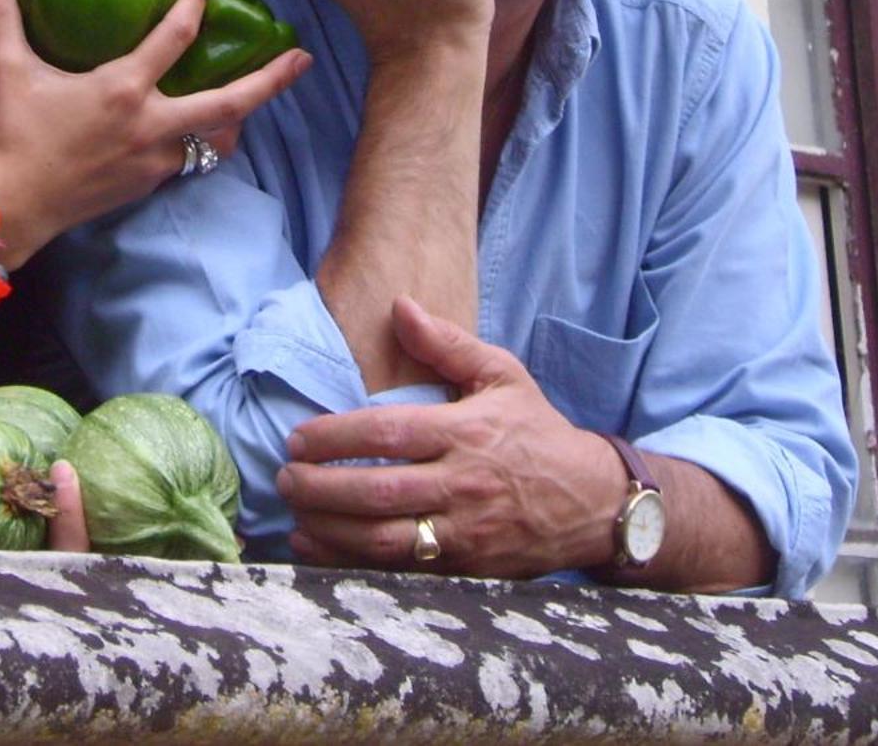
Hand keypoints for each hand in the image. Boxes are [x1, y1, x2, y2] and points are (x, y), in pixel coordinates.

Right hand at [0, 0, 309, 253]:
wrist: (15, 207)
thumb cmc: (14, 135)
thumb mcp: (9, 69)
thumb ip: (4, 14)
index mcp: (124, 88)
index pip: (178, 34)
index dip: (193, 2)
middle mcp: (152, 124)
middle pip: (231, 101)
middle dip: (272, 79)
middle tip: (303, 59)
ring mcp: (156, 160)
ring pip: (211, 134)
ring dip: (229, 114)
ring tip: (245, 94)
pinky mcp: (150, 184)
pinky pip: (185, 156)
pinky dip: (192, 139)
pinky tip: (184, 126)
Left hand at [278, 296, 624, 577]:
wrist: (592, 503)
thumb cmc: (538, 432)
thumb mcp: (503, 375)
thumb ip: (447, 344)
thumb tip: (400, 305)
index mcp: (467, 432)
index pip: (390, 434)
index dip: (338, 436)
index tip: (298, 437)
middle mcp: (464, 484)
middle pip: (380, 492)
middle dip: (322, 487)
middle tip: (284, 477)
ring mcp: (465, 533)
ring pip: (386, 539)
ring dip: (331, 529)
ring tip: (293, 512)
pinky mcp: (465, 569)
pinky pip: (400, 570)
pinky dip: (352, 562)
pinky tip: (317, 547)